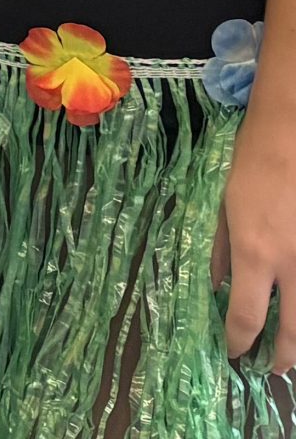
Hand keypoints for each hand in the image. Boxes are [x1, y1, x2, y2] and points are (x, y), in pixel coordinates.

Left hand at [221, 103, 295, 370]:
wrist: (293, 135)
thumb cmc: (253, 165)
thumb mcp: (224, 209)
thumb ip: (220, 252)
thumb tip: (216, 287)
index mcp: (256, 255)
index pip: (247, 318)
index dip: (239, 342)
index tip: (234, 351)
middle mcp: (293, 265)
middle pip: (294, 333)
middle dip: (282, 358)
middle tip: (271, 368)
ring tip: (292, 354)